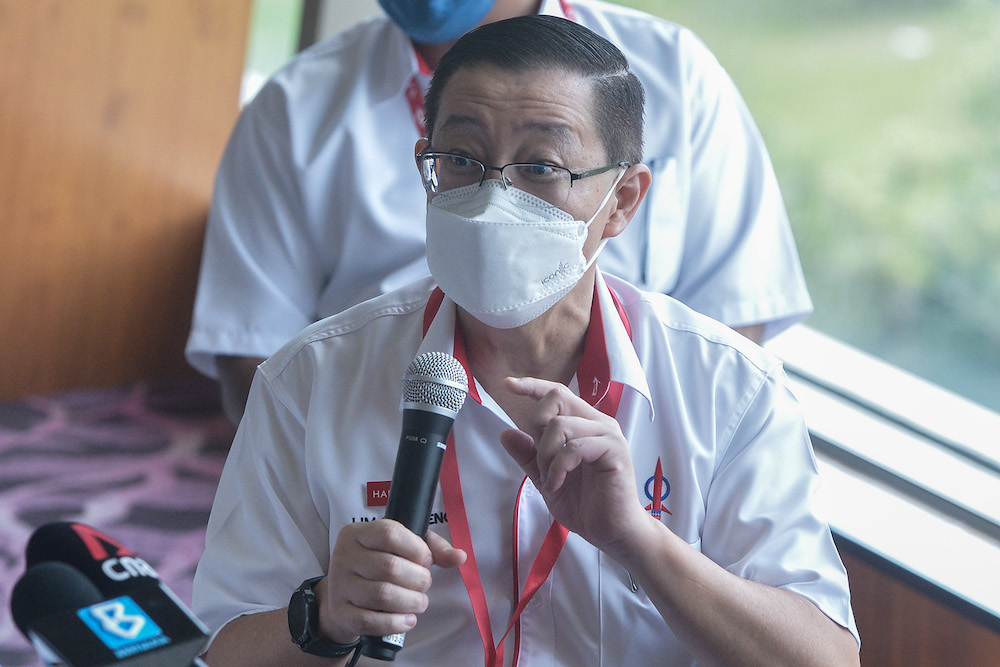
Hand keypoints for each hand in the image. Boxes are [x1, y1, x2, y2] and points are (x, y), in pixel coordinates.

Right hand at [317, 520, 464, 642]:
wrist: (341, 598)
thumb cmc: (377, 567)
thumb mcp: (400, 548)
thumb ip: (431, 548)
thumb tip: (460, 556)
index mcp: (358, 534)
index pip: (390, 533)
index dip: (416, 549)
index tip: (425, 560)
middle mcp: (344, 556)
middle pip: (390, 567)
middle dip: (419, 579)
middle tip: (424, 584)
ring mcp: (339, 585)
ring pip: (383, 595)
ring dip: (411, 602)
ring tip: (419, 602)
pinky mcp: (341, 613)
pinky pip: (371, 621)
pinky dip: (396, 623)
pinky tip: (408, 620)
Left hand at [499, 377, 650, 556]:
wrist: (611, 532)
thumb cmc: (585, 504)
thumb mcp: (546, 478)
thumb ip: (528, 456)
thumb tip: (505, 433)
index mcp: (583, 424)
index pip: (557, 393)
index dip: (532, 386)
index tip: (508, 385)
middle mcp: (597, 422)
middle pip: (557, 399)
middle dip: (537, 427)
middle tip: (540, 461)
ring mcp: (607, 434)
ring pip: (561, 425)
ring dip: (546, 456)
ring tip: (551, 481)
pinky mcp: (614, 449)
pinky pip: (575, 447)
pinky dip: (558, 467)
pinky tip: (557, 484)